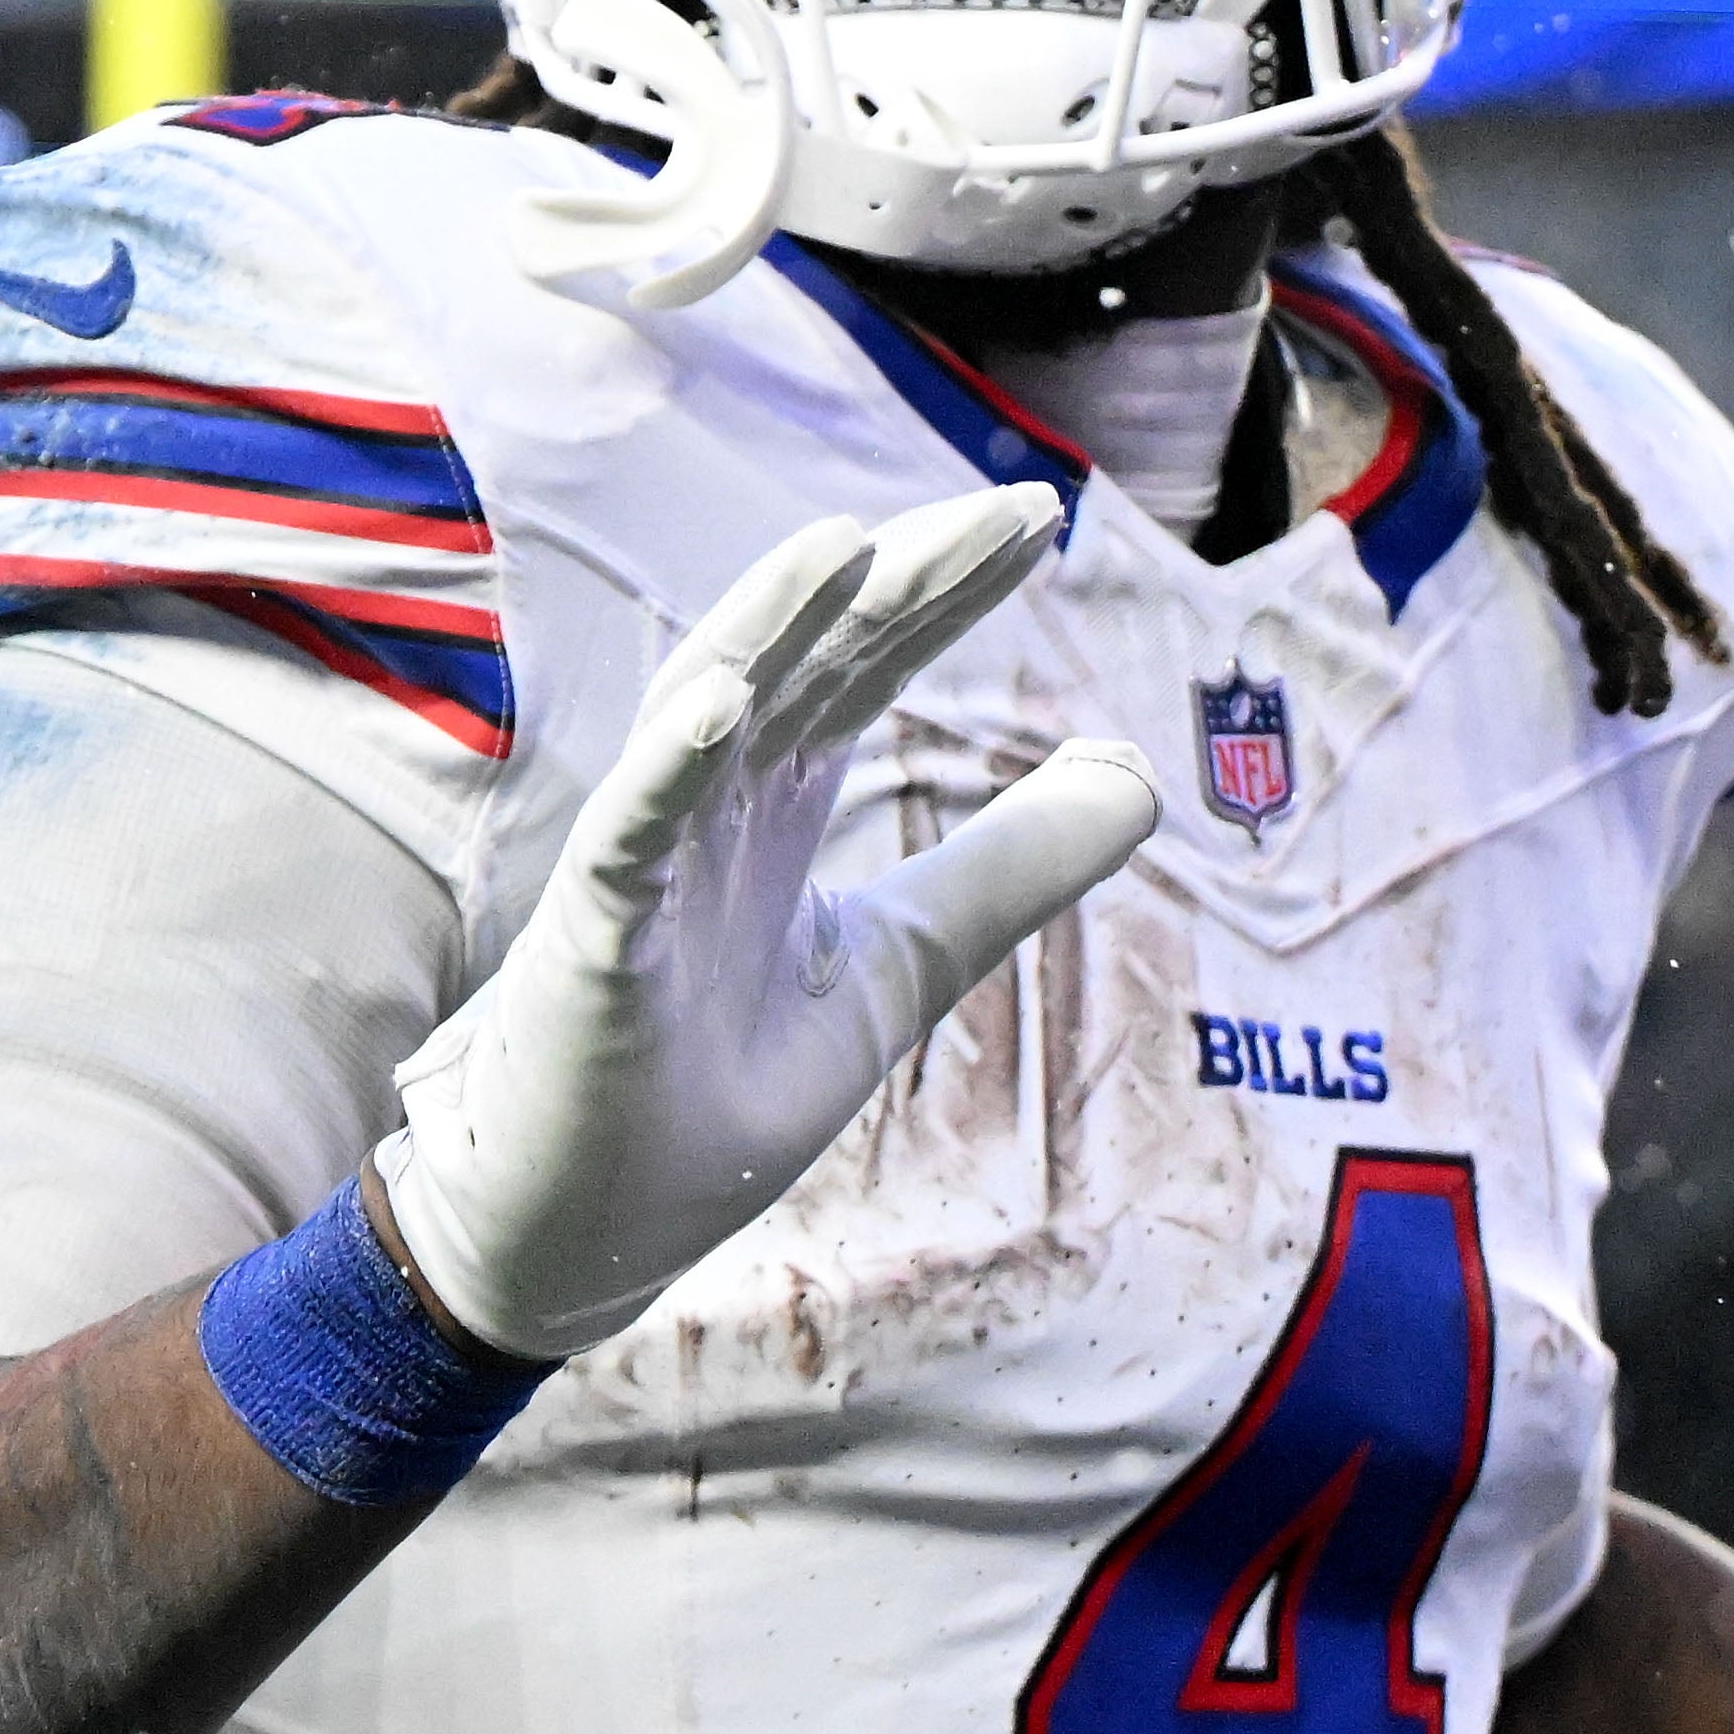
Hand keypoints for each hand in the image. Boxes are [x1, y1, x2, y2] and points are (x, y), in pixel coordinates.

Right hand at [374, 489, 1159, 1357]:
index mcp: (778, 796)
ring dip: (769, 623)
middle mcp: (711, 802)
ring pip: (703, 709)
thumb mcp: (908, 961)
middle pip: (810, 658)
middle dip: (903, 578)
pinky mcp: (593, 944)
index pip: (869, 662)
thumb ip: (1011, 869)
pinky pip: (627, 840)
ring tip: (847, 541)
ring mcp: (647, 862)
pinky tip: (722, 704)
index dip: (947, 590)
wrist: (598, 1225)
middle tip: (1010, 508)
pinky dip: (667, 769)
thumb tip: (1140, 776)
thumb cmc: (725, 1085)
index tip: (1042, 517)